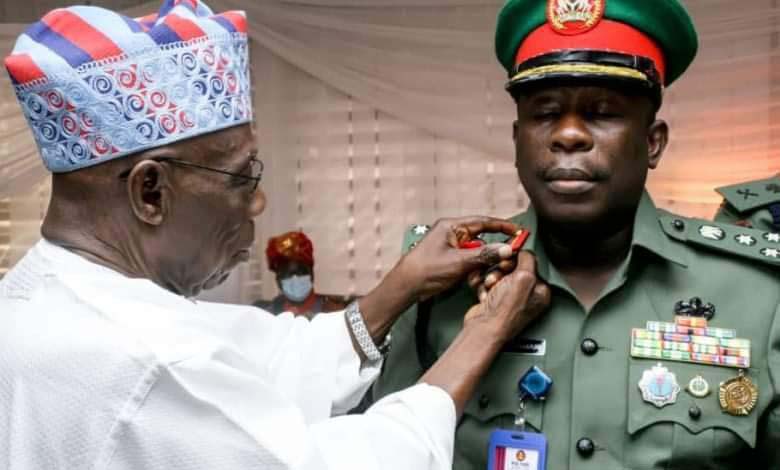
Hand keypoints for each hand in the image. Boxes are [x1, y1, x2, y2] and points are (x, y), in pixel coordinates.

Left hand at [394, 216, 518, 301]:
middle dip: (492, 251)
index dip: (502, 225)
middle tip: (507, 258)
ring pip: (476, 253)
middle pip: (481, 238)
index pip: (482, 222)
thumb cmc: (426, 270)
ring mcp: (450, 247)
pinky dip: (474, 270)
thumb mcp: (459, 262)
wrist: (406, 287)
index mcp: (451, 226)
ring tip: (484, 275)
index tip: (518, 230)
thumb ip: (484, 255)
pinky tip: (474, 280)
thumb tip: (507, 249)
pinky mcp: (449, 260)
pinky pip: (469, 262)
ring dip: (482, 264)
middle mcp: (452, 234)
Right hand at [463, 251, 549, 343]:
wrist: (484, 328)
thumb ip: (527, 259)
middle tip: (499, 276)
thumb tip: (524, 251)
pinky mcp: (495, 301)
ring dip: (491, 277)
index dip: (519, 259)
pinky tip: (486, 295)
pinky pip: (488, 284)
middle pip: (513, 268)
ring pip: (498, 275)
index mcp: (540, 291)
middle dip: (502, 270)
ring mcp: (510, 299)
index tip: (510, 258)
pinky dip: (484, 287)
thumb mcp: (523, 277)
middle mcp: (527, 295)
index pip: (532, 264)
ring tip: (491, 287)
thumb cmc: (505, 311)